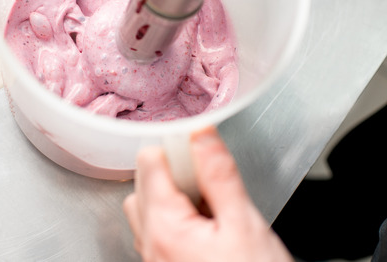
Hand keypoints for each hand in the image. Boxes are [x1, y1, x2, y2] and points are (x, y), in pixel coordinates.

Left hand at [123, 126, 292, 261]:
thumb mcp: (245, 224)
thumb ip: (219, 176)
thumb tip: (203, 136)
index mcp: (165, 228)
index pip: (148, 163)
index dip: (176, 148)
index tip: (200, 148)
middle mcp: (152, 245)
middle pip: (141, 184)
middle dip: (172, 172)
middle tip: (209, 179)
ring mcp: (155, 260)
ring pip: (146, 208)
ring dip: (170, 196)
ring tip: (209, 203)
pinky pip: (156, 232)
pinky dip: (174, 218)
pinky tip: (205, 225)